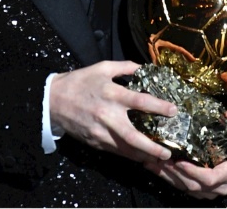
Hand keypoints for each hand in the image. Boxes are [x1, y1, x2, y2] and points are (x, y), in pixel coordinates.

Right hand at [50, 61, 176, 163]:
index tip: (174, 111)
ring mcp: (100, 132)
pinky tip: (140, 156)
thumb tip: (146, 68)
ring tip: (159, 159)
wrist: (52, 100)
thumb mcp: (101, 68)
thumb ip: (125, 67)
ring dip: (144, 156)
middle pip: (134, 136)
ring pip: (126, 149)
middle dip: (153, 147)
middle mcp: (107, 115)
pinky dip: (130, 155)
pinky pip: (116, 151)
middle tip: (169, 152)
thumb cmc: (79, 82)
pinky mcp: (95, 141)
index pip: (140, 102)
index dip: (159, 107)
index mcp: (111, 94)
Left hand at [144, 108, 226, 198]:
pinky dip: (166, 178)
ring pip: (185, 187)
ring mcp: (208, 191)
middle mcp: (219, 186)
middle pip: (193, 184)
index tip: (179, 161)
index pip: (211, 178)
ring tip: (152, 161)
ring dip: (167, 175)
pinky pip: (181, 187)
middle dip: (175, 172)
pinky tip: (153, 166)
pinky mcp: (199, 191)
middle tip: (159, 158)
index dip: (194, 172)